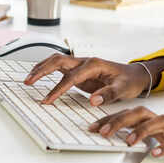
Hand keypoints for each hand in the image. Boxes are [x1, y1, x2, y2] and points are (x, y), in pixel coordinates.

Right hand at [23, 54, 153, 105]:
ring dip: (41, 68)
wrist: (135, 75)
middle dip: (41, 70)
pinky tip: (38, 76)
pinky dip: (47, 71)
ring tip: (28, 79)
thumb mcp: (123, 89)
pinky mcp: (79, 71)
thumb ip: (108, 94)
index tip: (48, 100)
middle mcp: (85, 62)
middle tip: (28, 81)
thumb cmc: (129, 81)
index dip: (58, 89)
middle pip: (57, 61)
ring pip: (56, 61)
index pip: (71, 77)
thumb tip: (94, 100)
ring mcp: (81, 65)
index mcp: (94, 64)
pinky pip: (59, 68)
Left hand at [89, 109, 163, 162]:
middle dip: (118, 121)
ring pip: (156, 123)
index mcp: (157, 120)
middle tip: (102, 132)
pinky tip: (154, 154)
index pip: (130, 114)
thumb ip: (148, 135)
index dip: (111, 119)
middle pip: (139, 113)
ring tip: (127, 142)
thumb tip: (126, 137)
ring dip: (140, 131)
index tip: (93, 127)